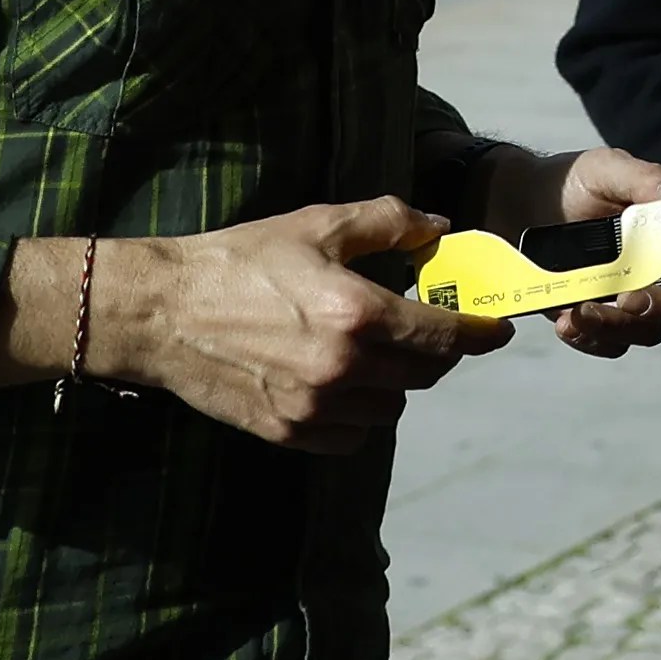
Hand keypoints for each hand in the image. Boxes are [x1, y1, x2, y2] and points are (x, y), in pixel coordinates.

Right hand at [106, 197, 498, 453]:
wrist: (164, 313)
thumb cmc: (241, 261)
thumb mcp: (317, 225)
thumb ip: (387, 222)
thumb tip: (437, 226)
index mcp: (355, 312)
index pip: (442, 336)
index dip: (478, 335)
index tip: (497, 331)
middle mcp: (341, 367)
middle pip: (423, 376)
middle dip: (435, 354)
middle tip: (427, 333)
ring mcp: (313, 407)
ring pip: (390, 410)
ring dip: (396, 385)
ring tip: (376, 356)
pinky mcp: (287, 432)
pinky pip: (351, 437)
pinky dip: (359, 416)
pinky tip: (343, 386)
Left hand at [537, 141, 660, 358]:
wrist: (515, 205)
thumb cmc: (569, 181)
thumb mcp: (607, 169)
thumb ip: (647, 181)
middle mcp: (660, 268)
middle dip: (656, 309)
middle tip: (625, 300)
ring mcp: (629, 296)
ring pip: (644, 331)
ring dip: (617, 328)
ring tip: (578, 312)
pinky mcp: (598, 317)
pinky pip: (607, 342)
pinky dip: (590, 337)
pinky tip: (566, 320)